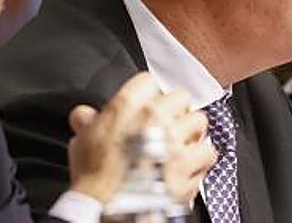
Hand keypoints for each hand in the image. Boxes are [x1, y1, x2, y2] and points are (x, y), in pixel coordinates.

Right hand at [67, 71, 216, 203]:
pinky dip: (202, 160)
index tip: (150, 107)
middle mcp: (154, 118)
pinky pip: (208, 152)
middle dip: (177, 112)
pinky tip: (191, 165)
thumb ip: (87, 122)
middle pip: (181, 97)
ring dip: (193, 134)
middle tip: (170, 126)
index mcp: (127, 106)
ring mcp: (174, 141)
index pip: (149, 81)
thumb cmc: (93, 178)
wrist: (104, 211)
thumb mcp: (82, 141)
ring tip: (183, 145)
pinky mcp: (188, 165)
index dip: (150, 96)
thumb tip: (84, 115)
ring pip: (199, 122)